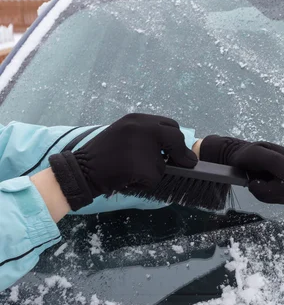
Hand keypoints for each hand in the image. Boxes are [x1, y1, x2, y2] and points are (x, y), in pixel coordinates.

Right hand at [49, 113, 196, 210]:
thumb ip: (148, 137)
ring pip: (164, 164)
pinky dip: (144, 184)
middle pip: (176, 139)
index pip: (171, 125)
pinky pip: (154, 179)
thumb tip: (178, 149)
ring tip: (132, 171)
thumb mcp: (125, 136)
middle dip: (180, 153)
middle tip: (179, 163)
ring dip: (154, 172)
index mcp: (137, 119)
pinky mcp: (142, 167)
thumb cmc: (103, 156)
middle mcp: (142, 128)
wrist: (81, 171)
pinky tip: (128, 180)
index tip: (177, 150)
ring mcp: (142, 147)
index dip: (177, 140)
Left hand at [199, 135, 283, 204]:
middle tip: (256, 183)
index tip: (253, 182)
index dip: (267, 189)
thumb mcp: (253, 154)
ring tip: (264, 185)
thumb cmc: (247, 157)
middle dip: (268, 193)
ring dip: (274, 196)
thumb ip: (273, 160)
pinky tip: (275, 190)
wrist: (246, 158)